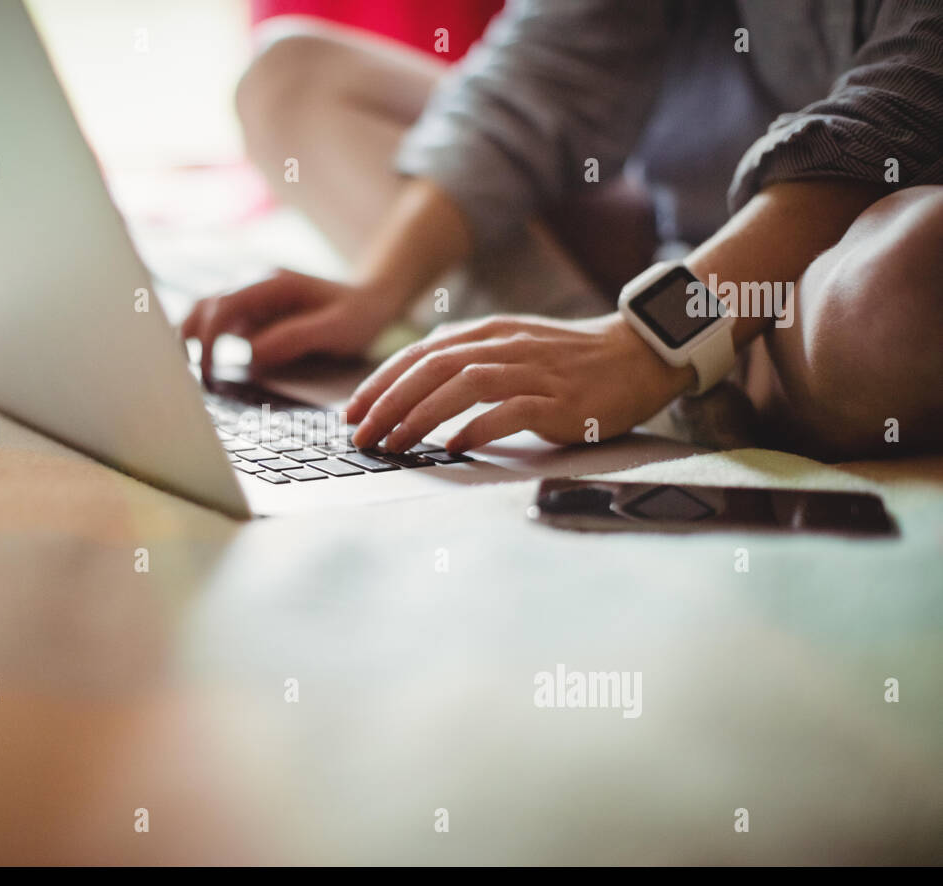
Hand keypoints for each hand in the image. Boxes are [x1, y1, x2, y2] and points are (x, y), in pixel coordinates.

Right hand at [179, 268, 397, 380]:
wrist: (370, 300)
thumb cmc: (357, 314)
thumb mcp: (337, 328)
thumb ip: (296, 338)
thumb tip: (252, 354)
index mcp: (272, 283)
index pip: (223, 305)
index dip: (209, 338)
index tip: (208, 371)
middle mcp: (253, 284)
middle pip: (203, 306)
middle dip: (190, 340)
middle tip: (189, 379)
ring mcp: (249, 298)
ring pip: (203, 312)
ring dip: (191, 340)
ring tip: (188, 374)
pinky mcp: (250, 313)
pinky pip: (216, 324)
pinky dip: (203, 343)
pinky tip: (203, 368)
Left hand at [343, 313, 694, 451]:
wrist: (639, 355)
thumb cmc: (571, 360)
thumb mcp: (513, 346)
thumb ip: (469, 357)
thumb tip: (416, 381)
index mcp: (489, 332)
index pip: (421, 353)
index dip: (381, 381)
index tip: (353, 411)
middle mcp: (506, 346)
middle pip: (432, 368)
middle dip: (388, 402)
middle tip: (361, 434)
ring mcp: (533, 371)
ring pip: (463, 385)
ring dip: (421, 415)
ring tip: (394, 443)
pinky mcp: (559, 400)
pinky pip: (509, 412)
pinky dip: (475, 429)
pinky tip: (452, 447)